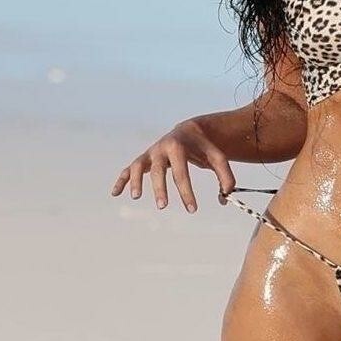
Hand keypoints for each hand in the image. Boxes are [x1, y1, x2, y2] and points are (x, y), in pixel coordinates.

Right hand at [111, 119, 235, 212]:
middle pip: (158, 169)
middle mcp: (161, 148)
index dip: (186, 192)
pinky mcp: (144, 159)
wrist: (190, 131)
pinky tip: (115, 193)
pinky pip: (129, 169)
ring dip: (134, 180)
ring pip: (138, 166)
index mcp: (179, 147)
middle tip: (163, 206)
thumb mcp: (218, 158)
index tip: (192, 210)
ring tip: (135, 197)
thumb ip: (226, 176)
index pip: (182, 172)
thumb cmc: (205, 148)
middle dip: (159, 187)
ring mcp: (150, 153)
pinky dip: (121, 180)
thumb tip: (225, 198)